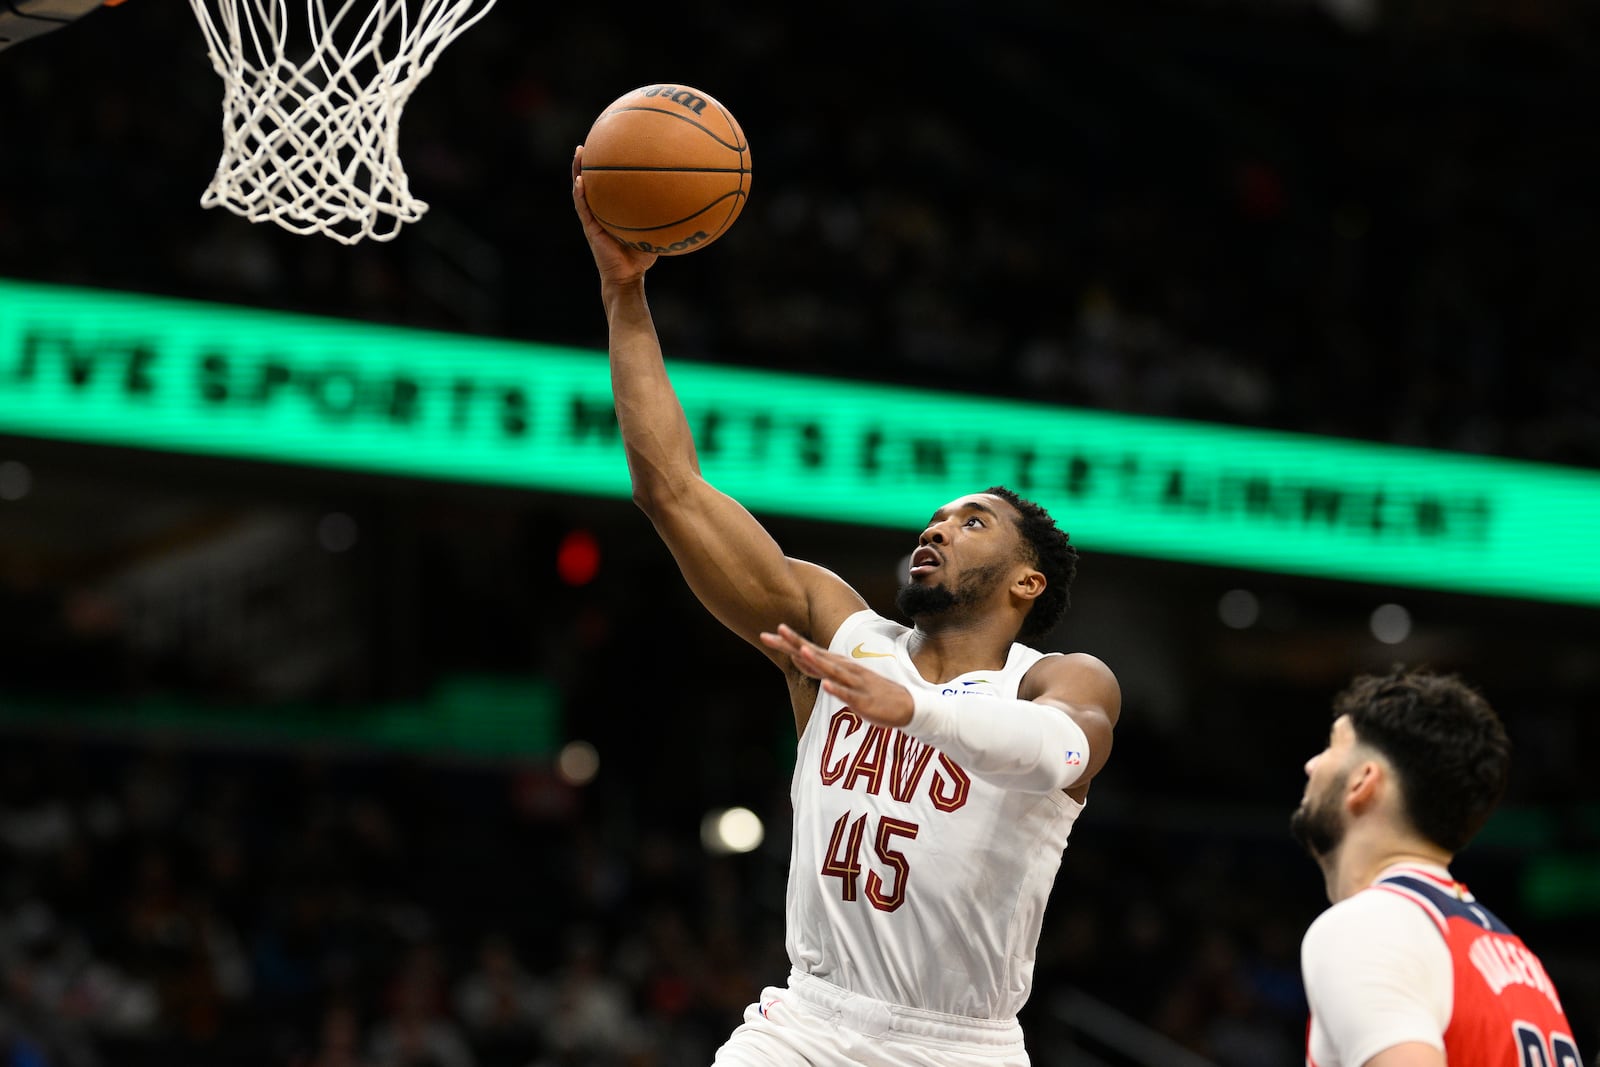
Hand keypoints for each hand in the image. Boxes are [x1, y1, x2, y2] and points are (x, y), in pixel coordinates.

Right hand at [572, 146, 656, 285]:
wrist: (627, 277)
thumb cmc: (642, 256)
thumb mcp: (656, 231)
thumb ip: (665, 215)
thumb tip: (687, 198)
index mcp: (613, 208)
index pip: (609, 183)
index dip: (608, 165)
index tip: (611, 143)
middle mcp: (601, 210)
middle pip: (593, 180)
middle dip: (591, 160)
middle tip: (593, 140)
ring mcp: (593, 218)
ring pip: (582, 189)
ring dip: (579, 170)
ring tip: (580, 152)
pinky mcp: (590, 227)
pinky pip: (582, 207)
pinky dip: (580, 193)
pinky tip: (580, 180)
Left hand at [760, 623, 914, 727]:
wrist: (908, 706)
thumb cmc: (871, 691)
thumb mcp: (842, 677)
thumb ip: (819, 668)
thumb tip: (798, 655)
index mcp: (839, 664)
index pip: (810, 650)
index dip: (790, 642)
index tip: (769, 633)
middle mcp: (845, 669)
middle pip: (816, 655)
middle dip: (796, 644)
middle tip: (776, 630)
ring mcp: (855, 683)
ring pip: (833, 671)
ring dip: (817, 661)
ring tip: (801, 651)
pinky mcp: (864, 700)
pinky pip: (849, 695)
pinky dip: (838, 689)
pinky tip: (827, 685)